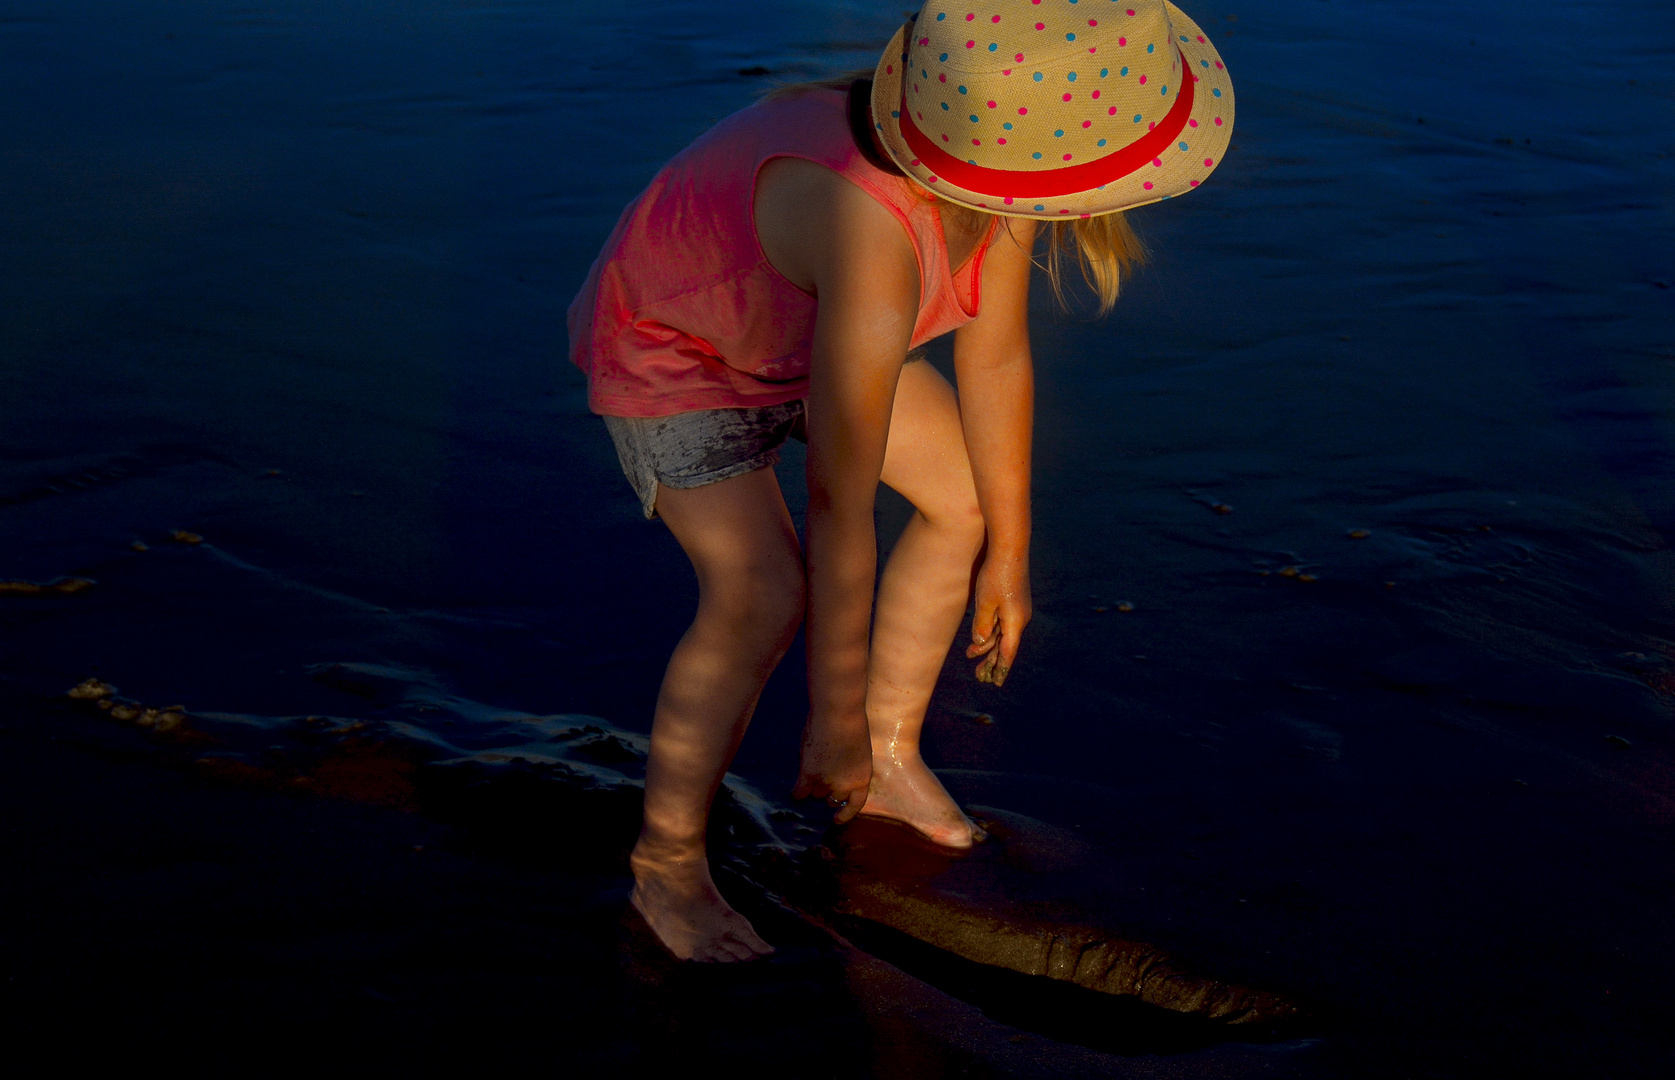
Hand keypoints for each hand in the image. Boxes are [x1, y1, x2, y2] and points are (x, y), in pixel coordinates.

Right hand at [791, 714, 871, 823]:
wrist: (838, 712)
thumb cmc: (850, 724)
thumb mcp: (858, 752)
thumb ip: (848, 768)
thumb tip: (834, 778)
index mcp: (863, 778)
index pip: (856, 804)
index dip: (845, 813)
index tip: (836, 818)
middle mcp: (845, 784)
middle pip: (831, 799)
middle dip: (827, 790)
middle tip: (821, 776)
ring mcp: (826, 781)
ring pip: (814, 793)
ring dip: (812, 785)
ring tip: (811, 768)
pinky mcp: (809, 774)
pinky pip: (800, 792)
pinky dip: (797, 792)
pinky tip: (795, 790)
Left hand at [965, 550, 1030, 686]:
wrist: (1009, 549)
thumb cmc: (996, 575)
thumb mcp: (985, 603)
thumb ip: (983, 625)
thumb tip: (980, 643)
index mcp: (1015, 622)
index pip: (1007, 653)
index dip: (1000, 668)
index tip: (995, 683)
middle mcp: (1020, 619)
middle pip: (1005, 646)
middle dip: (991, 661)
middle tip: (979, 677)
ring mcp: (1018, 609)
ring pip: (1002, 634)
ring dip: (988, 646)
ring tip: (971, 657)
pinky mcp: (1013, 601)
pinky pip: (1002, 623)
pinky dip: (991, 632)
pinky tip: (981, 637)